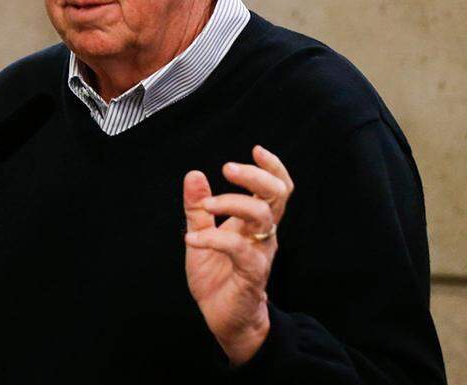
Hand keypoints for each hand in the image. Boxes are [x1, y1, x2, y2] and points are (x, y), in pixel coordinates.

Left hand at [183, 145, 293, 365]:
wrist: (223, 318)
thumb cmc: (218, 277)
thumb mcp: (201, 234)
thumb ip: (198, 207)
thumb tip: (193, 174)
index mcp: (254, 221)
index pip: (276, 188)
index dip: (272, 167)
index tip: (257, 149)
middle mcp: (262, 233)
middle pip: (276, 195)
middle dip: (255, 175)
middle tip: (228, 168)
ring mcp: (260, 252)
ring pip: (262, 216)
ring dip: (232, 202)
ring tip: (207, 206)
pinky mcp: (252, 273)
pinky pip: (238, 249)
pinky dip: (213, 239)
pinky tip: (190, 240)